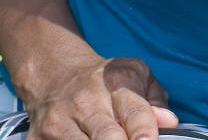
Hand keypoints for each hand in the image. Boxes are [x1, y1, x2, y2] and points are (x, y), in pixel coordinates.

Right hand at [21, 54, 178, 139]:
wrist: (53, 74)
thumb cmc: (103, 81)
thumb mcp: (136, 76)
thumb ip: (155, 100)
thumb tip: (169, 122)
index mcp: (115, 83)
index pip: (134, 111)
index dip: (144, 131)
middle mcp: (86, 102)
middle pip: (108, 136)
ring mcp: (59, 122)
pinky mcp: (38, 139)